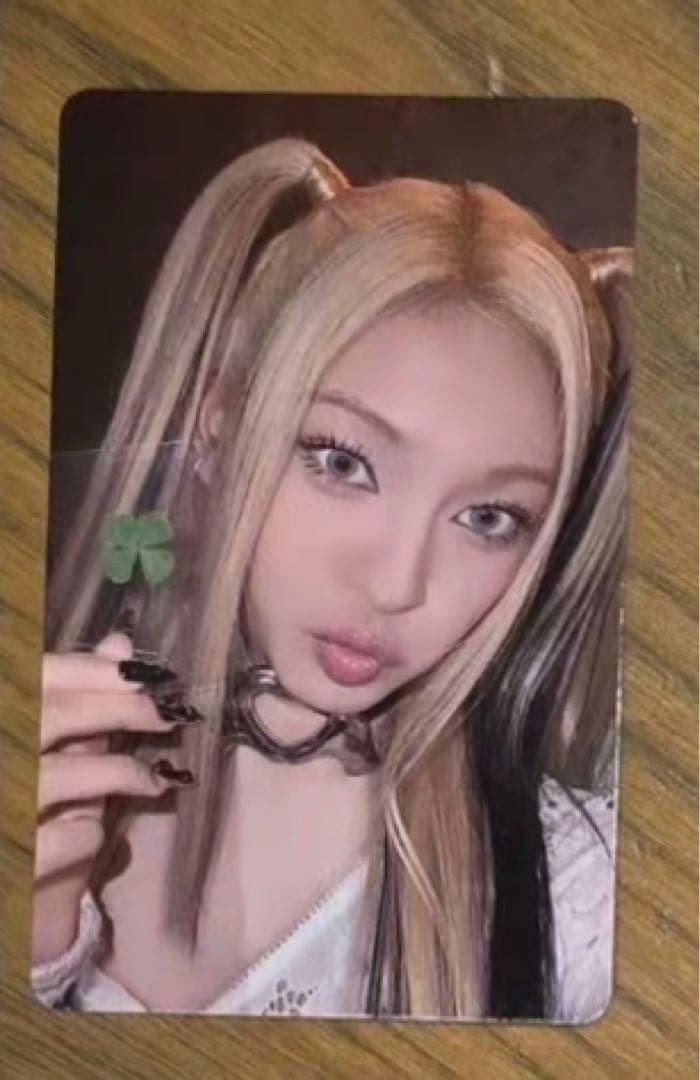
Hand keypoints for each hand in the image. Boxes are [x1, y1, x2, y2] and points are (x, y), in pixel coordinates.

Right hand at [32, 631, 196, 964]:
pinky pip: (65, 837)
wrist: (14, 907)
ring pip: (57, 775)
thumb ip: (81, 703)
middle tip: (168, 716)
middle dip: (119, 710)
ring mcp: (1, 813)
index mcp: (2, 722)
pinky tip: (99, 837)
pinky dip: (89, 834)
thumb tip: (120, 643)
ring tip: (156, 780)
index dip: (87, 669)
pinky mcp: (13, 863)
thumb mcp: (57, 756)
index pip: (34, 677)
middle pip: (49, 717)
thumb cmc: (34, 817)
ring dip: (118, 772)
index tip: (142, 674)